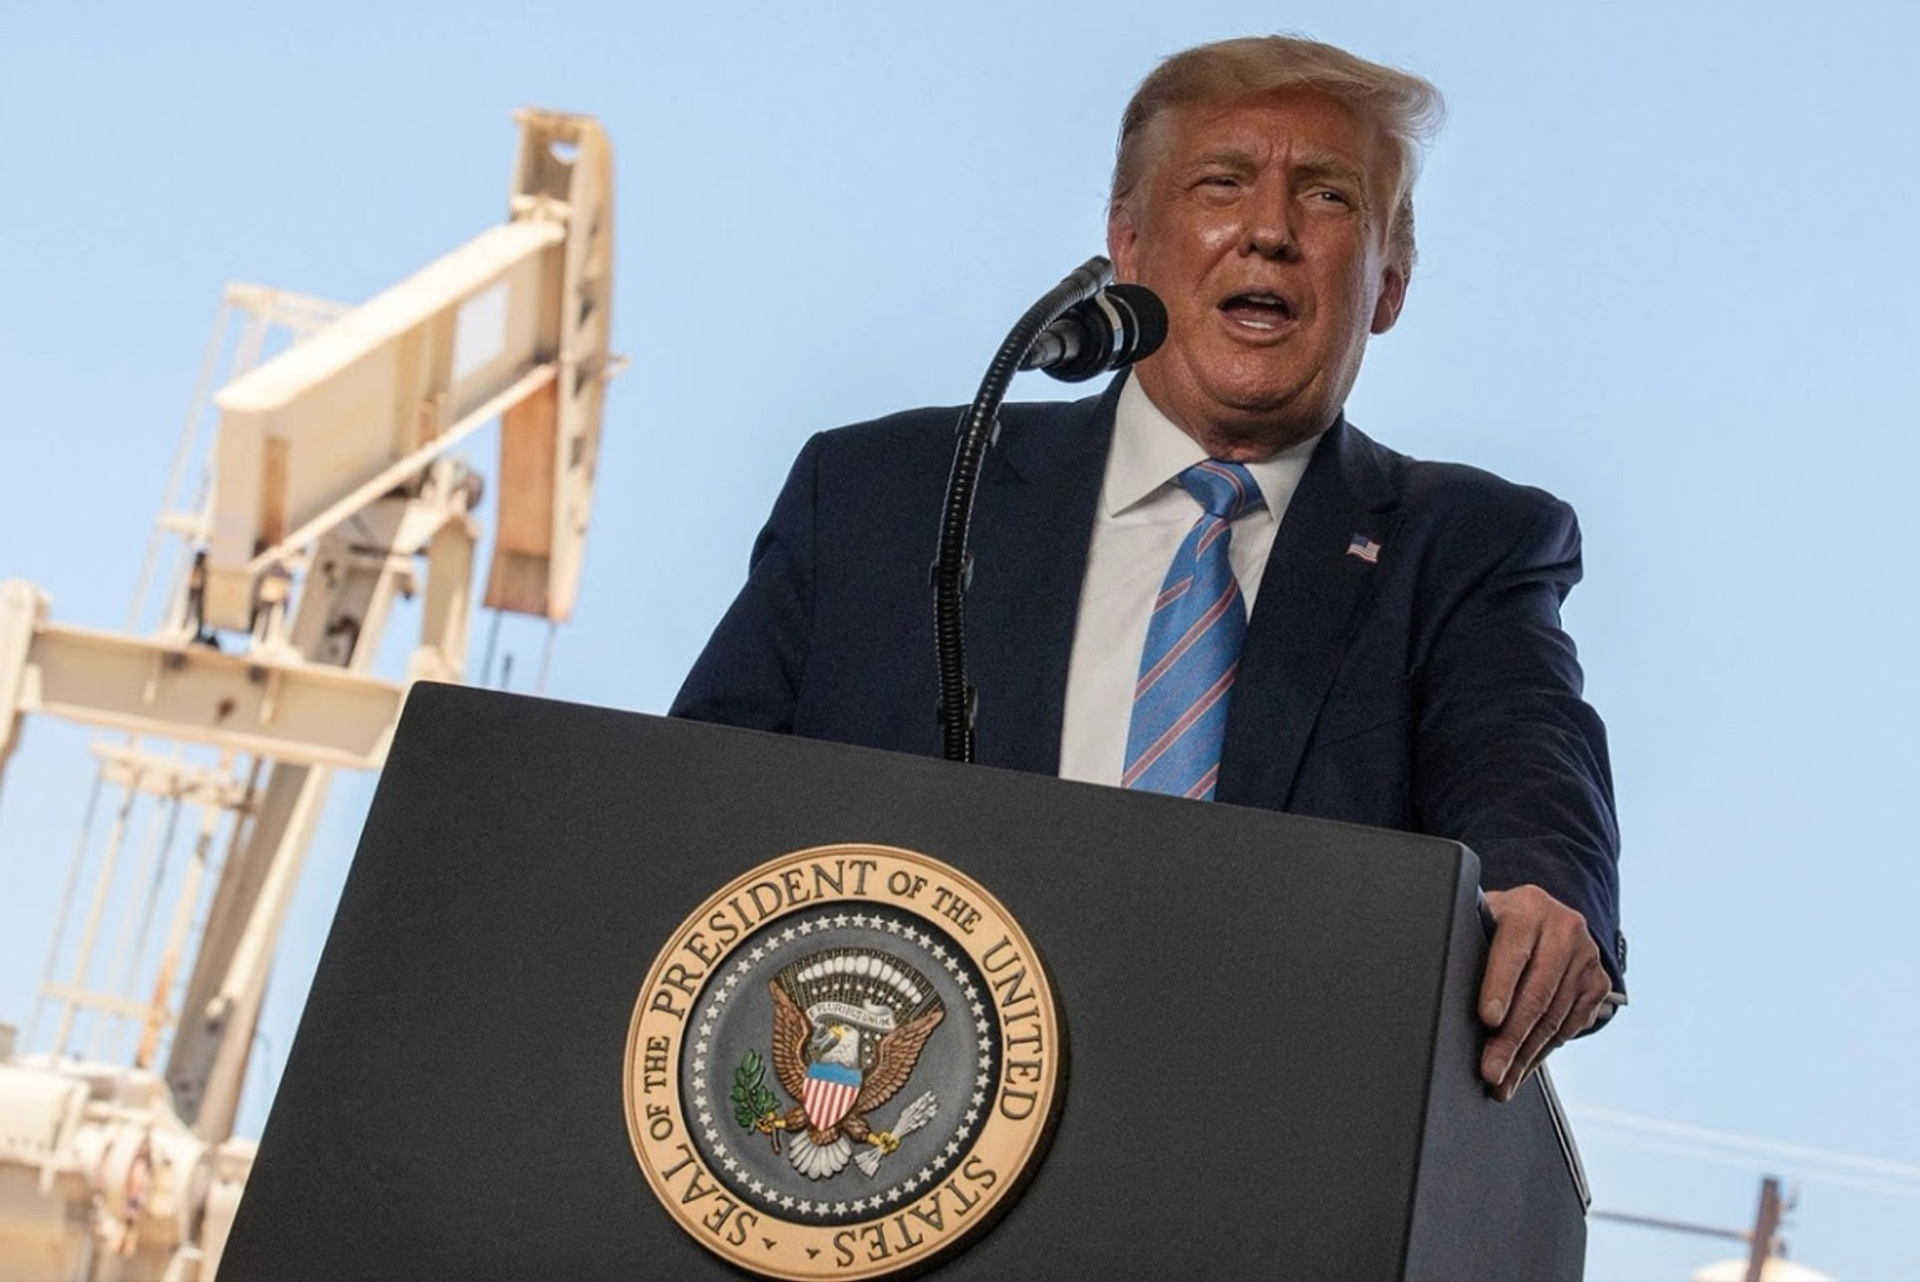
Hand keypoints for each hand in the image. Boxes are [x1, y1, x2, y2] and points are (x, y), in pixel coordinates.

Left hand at [1478, 885, 1610, 1100]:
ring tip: (1503, 1080)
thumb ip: (1471, 946)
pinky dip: (1544, 1051)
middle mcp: (1563, 929)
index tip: (1488, 1019)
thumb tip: (1446, 992)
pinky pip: (1570, 1026)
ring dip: (1526, 1056)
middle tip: (1491, 1071)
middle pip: (1535, 994)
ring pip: (1554, 1017)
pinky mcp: (1598, 982)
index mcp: (1526, 909)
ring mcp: (1586, 957)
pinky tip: (1525, 1066)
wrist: (1544, 917)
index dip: (1499, 987)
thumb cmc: (1500, 925)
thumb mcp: (1483, 921)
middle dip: (1511, 1040)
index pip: (1512, 952)